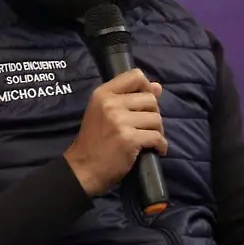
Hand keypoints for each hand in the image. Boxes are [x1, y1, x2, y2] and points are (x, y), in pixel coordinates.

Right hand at [64, 69, 165, 196]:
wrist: (83, 168)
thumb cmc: (93, 141)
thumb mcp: (103, 112)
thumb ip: (128, 97)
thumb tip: (158, 87)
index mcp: (103, 94)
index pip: (135, 76)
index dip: (146, 87)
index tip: (145, 103)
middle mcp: (111, 104)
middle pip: (150, 99)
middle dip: (153, 114)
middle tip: (146, 127)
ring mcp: (120, 121)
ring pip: (156, 119)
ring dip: (157, 131)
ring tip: (149, 139)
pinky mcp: (129, 139)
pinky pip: (157, 137)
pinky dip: (160, 145)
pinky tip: (155, 149)